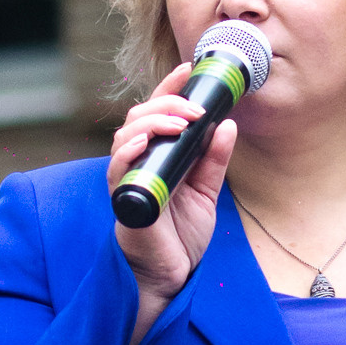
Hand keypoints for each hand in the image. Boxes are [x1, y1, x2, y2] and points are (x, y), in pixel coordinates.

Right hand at [107, 65, 237, 344]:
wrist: (171, 274)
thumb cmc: (181, 235)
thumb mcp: (206, 191)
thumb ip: (214, 159)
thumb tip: (227, 124)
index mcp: (158, 155)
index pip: (157, 111)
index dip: (169, 88)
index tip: (189, 69)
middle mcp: (139, 162)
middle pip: (139, 116)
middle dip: (166, 104)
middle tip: (195, 109)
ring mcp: (128, 178)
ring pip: (126, 135)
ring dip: (152, 122)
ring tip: (180, 122)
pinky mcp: (123, 199)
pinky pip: (118, 168)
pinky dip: (129, 151)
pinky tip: (144, 142)